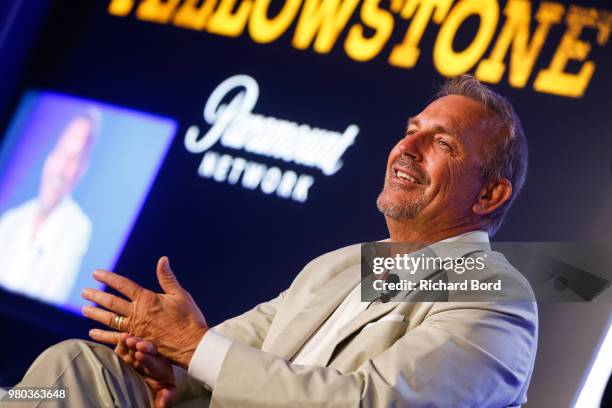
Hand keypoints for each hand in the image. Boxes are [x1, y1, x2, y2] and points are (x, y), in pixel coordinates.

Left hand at [81, 256, 207, 367]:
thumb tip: (163, 259)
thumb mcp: (180, 294)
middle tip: (84, 292)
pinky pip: (115, 338)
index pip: (123, 285)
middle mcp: (137, 313)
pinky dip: (103, 335)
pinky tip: (92, 333)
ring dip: (96, 314)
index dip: (109, 278)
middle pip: (111, 302)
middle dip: (96, 296)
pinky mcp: (136, 342)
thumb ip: (167, 278)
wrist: (192, 343)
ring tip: (84, 309)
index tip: (96, 273)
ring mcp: (135, 329)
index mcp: (147, 299)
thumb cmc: (189, 318)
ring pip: (110, 320)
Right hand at [115, 333, 175, 407]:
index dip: (147, 358)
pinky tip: (121, 336)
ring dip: (132, 341)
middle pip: (147, 350)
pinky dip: (122, 340)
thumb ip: (164, 398)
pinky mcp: (125, 352)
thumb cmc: (156, 389)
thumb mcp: (163, 393)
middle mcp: (148, 358)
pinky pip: (124, 344)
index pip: (153, 362)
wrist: (143, 387)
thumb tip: (161, 406)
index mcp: (159, 368)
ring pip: (135, 345)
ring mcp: (136, 354)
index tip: (140, 354)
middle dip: (142, 346)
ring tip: (127, 338)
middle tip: (137, 343)